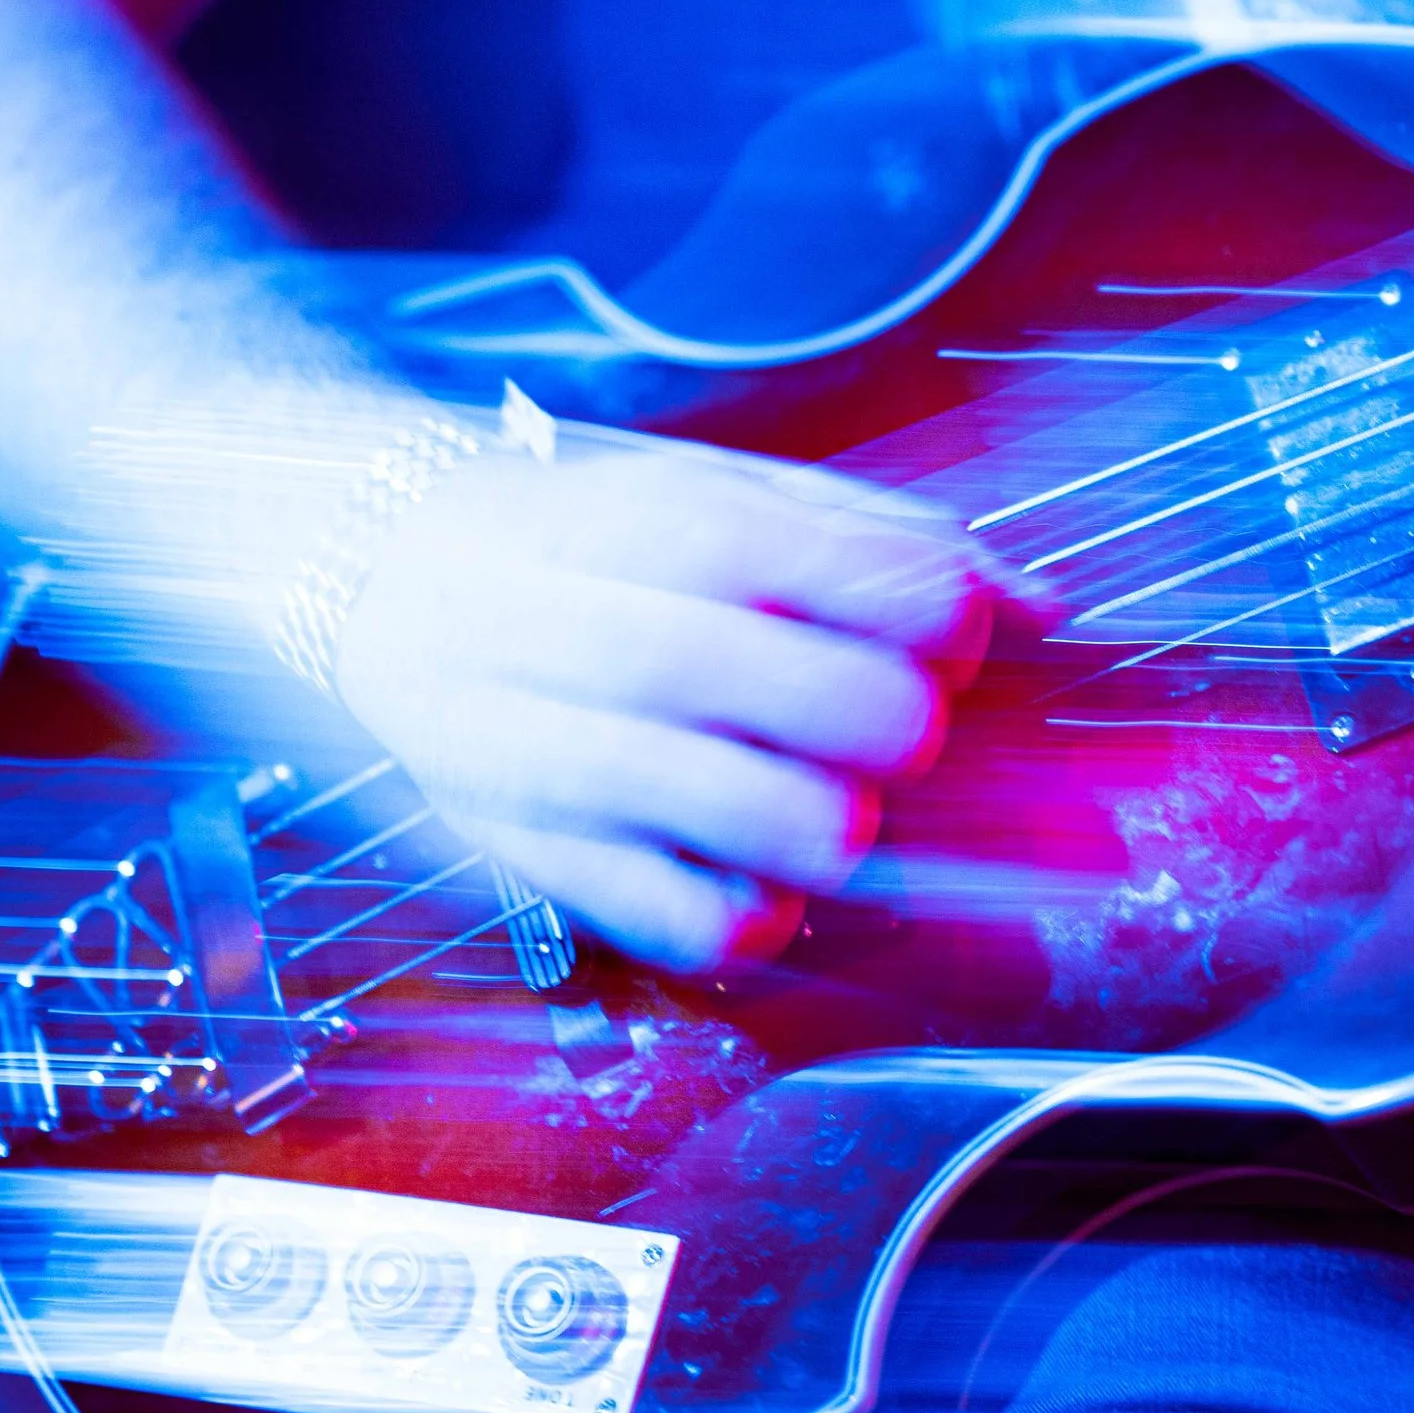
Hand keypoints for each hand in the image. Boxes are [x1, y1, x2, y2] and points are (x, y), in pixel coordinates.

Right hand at [331, 432, 996, 967]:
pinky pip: (695, 923)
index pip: (839, 568)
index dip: (937, 614)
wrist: (375, 578)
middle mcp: (597, 634)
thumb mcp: (712, 489)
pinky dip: (764, 915)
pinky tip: (759, 872)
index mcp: (656, 523)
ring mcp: (556, 755)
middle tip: (901, 726)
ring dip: (846, 826)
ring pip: (767, 821)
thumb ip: (876, 536)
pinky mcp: (537, 859)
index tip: (949, 632)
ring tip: (836, 802)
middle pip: (815, 696)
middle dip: (901, 724)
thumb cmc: (581, 538)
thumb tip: (1038, 601)